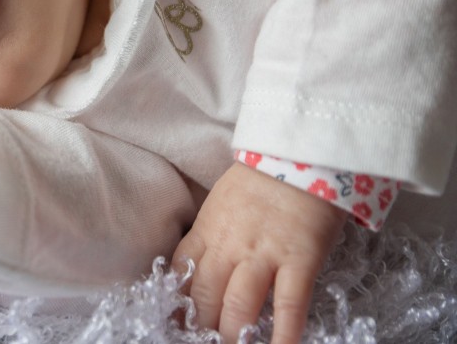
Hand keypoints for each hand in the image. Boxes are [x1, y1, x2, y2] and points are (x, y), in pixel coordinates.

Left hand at [173, 162, 345, 343]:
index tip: (175, 322)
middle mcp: (228, 246)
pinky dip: (285, 333)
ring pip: (238, 305)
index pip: (181, 272)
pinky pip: (289, 304)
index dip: (176, 302)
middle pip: (205, 296)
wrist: (301, 154)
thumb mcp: (222, 203)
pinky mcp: (299, 260)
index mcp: (207, 229)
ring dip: (233, 335)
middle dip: (202, 326)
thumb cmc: (262, 177)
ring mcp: (263, 254)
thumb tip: (204, 264)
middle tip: (204, 342)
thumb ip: (212, 233)